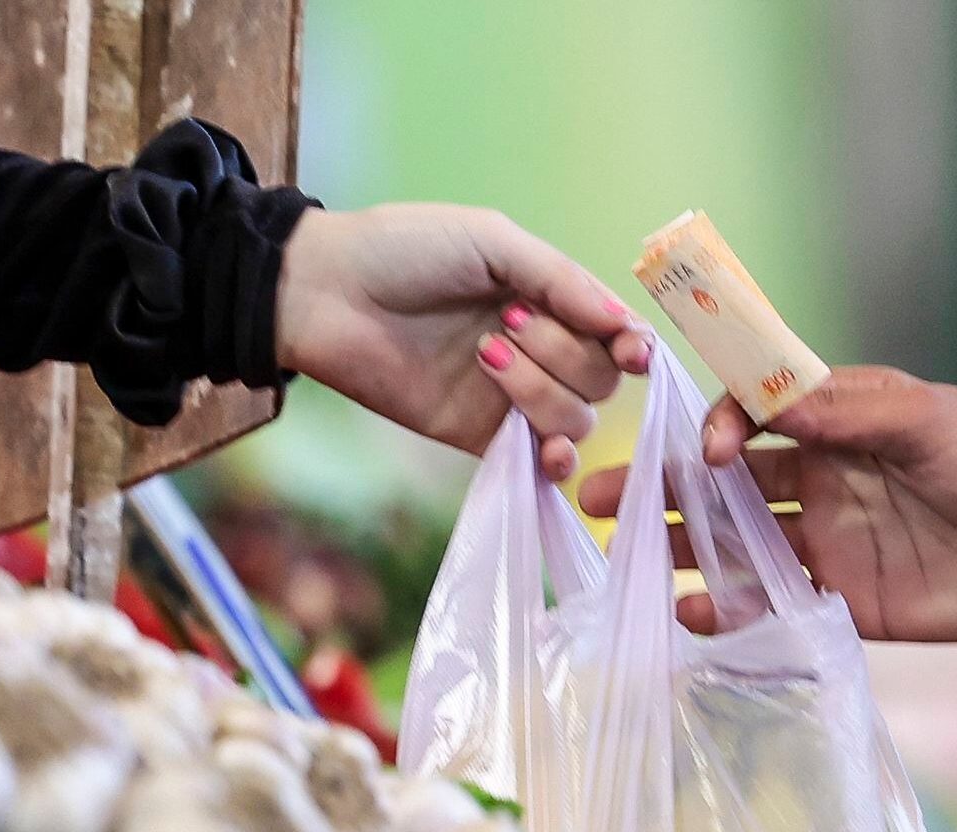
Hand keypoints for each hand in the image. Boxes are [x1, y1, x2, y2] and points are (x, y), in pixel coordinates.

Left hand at [273, 204, 650, 478]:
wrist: (325, 293)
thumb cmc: (404, 250)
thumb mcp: (492, 242)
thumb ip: (561, 280)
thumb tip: (625, 325)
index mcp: (547, 298)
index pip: (614, 334)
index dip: (631, 345)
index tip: (630, 350)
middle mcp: (539, 350)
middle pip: (600, 379)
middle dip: (565, 353)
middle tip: (506, 324)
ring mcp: (510, 397)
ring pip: (575, 418)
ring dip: (542, 390)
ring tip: (486, 354)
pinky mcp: (479, 438)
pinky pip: (538, 463)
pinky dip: (554, 461)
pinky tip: (544, 450)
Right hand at [577, 367, 956, 642]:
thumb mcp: (928, 420)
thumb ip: (842, 412)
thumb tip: (760, 404)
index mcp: (839, 421)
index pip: (749, 417)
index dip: (713, 429)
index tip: (703, 452)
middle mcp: (824, 478)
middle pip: (725, 482)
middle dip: (662, 486)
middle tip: (593, 495)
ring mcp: (831, 543)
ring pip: (737, 544)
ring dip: (682, 549)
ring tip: (626, 562)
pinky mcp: (847, 603)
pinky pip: (773, 605)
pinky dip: (729, 611)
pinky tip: (691, 617)